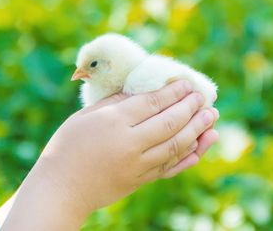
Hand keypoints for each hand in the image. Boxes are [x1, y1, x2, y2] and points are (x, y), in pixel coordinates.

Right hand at [32, 80, 218, 217]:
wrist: (61, 189)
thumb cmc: (67, 146)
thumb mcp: (85, 116)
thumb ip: (116, 103)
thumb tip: (143, 92)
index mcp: (113, 122)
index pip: (152, 102)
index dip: (173, 92)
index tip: (186, 83)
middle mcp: (129, 144)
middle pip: (169, 123)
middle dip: (190, 108)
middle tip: (203, 97)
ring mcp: (137, 165)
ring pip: (176, 145)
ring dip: (197, 130)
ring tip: (211, 117)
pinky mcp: (140, 181)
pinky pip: (171, 167)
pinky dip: (189, 156)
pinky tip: (202, 145)